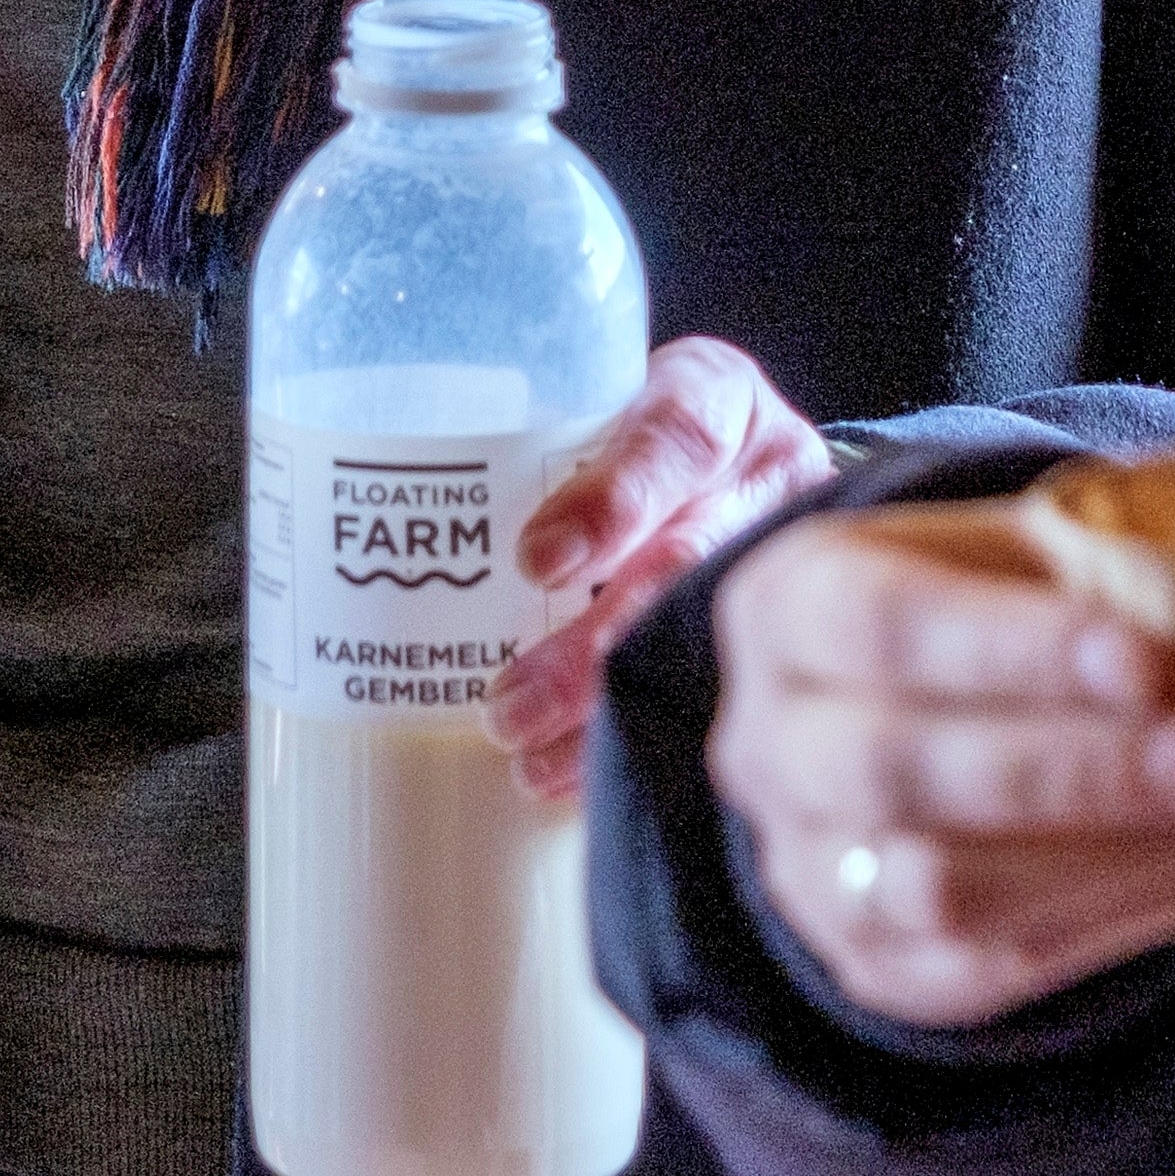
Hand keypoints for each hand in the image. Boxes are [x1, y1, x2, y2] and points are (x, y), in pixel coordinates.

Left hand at [486, 337, 835, 801]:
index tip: (537, 562)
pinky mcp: (789, 622)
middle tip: (510, 704)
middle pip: (688, 558)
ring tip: (530, 758)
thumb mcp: (606, 401)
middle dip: (596, 642)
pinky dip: (653, 738)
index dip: (610, 501)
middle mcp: (766, 471)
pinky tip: (588, 779)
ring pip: (707, 637)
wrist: (755, 460)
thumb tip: (385, 517)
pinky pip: (724, 688)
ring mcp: (788, 554)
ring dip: (613, 704)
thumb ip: (536, 443)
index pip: (674, 435)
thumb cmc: (644, 432)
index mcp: (714, 396)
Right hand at [709, 498, 1174, 1028]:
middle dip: (1070, 769)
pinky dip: (1132, 913)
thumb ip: (1084, 560)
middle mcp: (770, 748)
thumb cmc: (971, 609)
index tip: (1145, 658)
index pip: (876, 626)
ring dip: (1116, 855)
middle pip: (896, 769)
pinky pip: (999, 963)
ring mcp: (814, 872)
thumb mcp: (997, 551)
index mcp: (786, 609)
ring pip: (942, 889)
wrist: (889, 721)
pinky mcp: (879, 966)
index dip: (1009, 647)